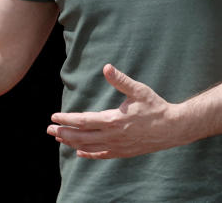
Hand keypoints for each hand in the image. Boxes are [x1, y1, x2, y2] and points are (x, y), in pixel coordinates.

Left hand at [46, 64, 180, 158]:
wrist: (173, 128)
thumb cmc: (155, 106)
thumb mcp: (138, 90)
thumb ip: (120, 80)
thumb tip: (106, 67)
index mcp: (113, 120)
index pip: (83, 121)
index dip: (67, 119)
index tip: (54, 116)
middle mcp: (113, 136)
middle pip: (82, 137)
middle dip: (63, 132)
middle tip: (49, 129)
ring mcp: (118, 146)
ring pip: (89, 147)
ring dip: (72, 142)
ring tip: (59, 138)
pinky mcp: (124, 152)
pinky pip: (102, 155)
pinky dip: (88, 154)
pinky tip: (79, 152)